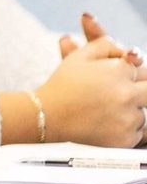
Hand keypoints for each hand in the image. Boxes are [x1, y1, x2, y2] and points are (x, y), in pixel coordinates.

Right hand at [37, 15, 146, 147]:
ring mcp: (127, 117)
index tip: (118, 79)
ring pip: (142, 113)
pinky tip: (107, 125)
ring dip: (131, 112)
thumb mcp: (80, 57)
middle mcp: (126, 93)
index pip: (141, 69)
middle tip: (119, 95)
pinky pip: (138, 133)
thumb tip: (129, 52)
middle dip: (138, 91)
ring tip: (105, 111)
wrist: (47, 116)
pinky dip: (125, 130)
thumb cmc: (63, 85)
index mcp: (118, 71)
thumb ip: (107, 45)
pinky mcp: (125, 138)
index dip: (130, 74)